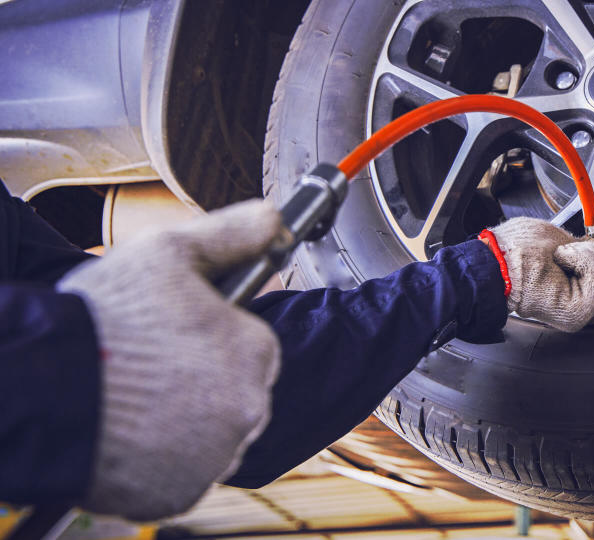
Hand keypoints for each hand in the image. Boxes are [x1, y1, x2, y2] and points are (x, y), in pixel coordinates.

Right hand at [58, 200, 283, 520]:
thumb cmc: (103, 318)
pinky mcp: (182, 491)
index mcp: (255, 351)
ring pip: (212, 434)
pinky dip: (162, 459)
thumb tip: (274, 220)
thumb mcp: (168, 252)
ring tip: (134, 400)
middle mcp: (250, 409)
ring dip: (184, 421)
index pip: (252, 346)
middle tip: (149, 368)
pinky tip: (128, 433)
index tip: (175, 337)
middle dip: (202, 380)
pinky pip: (183, 473)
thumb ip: (232, 234)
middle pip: (236, 392)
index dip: (212, 338)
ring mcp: (217, 456)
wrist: (43, 388)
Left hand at [487, 217, 593, 331]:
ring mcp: (580, 310)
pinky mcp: (576, 313)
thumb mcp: (558, 239)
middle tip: (567, 252)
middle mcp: (580, 302)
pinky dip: (584, 261)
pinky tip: (562, 261)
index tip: (578, 245)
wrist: (495, 261)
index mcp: (576, 286)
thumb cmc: (514, 250)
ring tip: (563, 257)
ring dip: (590, 257)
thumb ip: (582, 248)